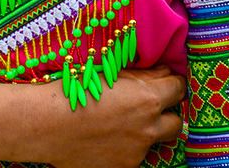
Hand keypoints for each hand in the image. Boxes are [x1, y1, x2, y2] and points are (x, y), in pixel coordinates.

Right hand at [41, 66, 184, 167]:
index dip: (174, 85)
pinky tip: (106, 138)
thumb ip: (144, 75)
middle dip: (168, 114)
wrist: (50, 124)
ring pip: (154, 141)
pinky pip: (135, 156)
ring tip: (120, 123)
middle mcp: (149, 128)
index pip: (178, 89)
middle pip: (176, 122)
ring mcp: (138, 152)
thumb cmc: (78, 90)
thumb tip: (166, 73)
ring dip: (145, 132)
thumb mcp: (111, 73)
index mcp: (148, 98)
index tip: (168, 84)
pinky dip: (126, 147)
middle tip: (151, 107)